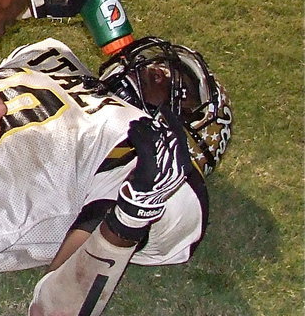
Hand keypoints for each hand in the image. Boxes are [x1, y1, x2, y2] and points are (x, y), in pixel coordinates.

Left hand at [108, 111, 189, 238]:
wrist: (142, 205)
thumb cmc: (150, 184)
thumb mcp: (163, 168)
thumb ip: (166, 151)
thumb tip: (160, 128)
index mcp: (184, 165)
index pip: (180, 137)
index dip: (172, 121)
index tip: (164, 110)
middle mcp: (177, 166)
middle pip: (167, 136)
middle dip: (154, 124)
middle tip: (144, 119)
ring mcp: (164, 169)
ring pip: (154, 140)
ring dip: (143, 129)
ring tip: (134, 124)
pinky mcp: (150, 169)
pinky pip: (144, 146)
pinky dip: (137, 136)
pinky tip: (131, 131)